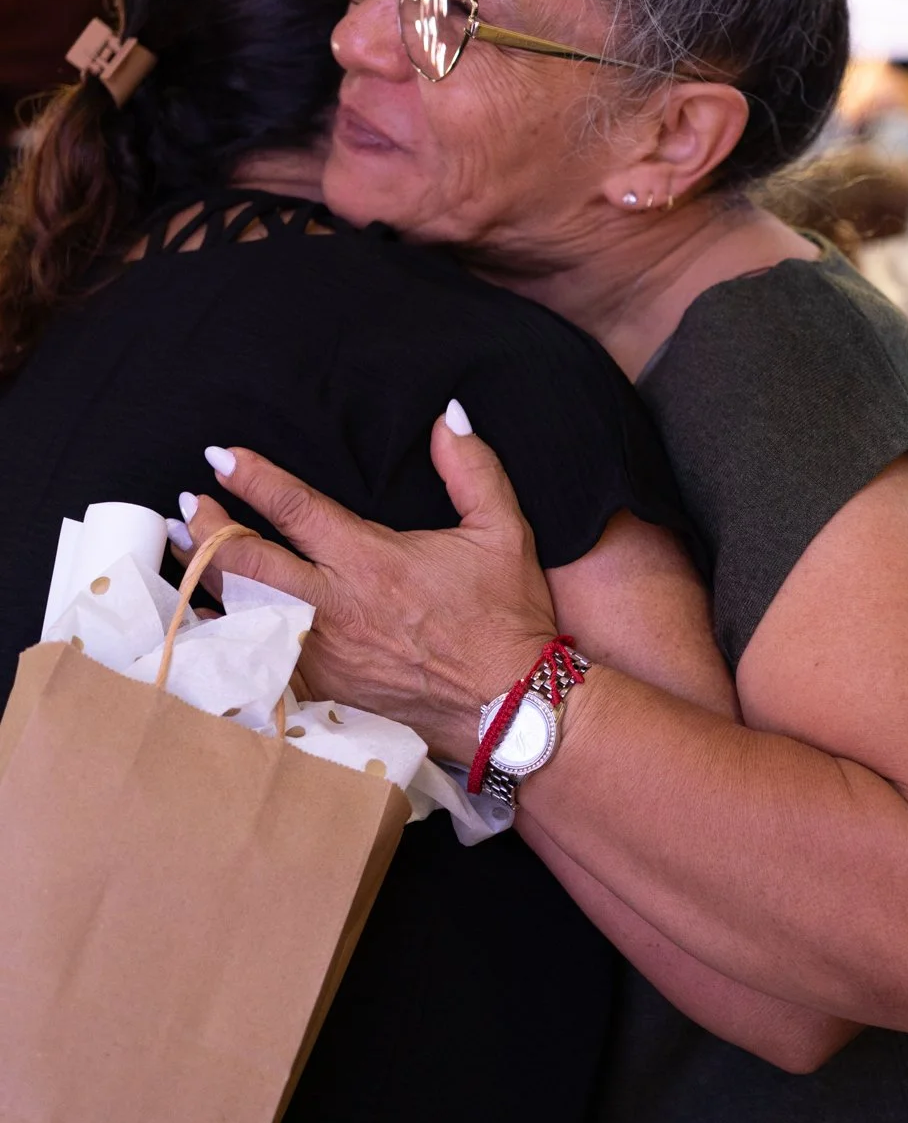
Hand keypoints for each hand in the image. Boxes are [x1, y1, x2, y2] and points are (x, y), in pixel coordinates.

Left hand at [180, 408, 557, 756]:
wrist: (511, 706)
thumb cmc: (504, 617)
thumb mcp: (502, 531)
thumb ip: (472, 468)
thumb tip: (446, 417)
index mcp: (369, 561)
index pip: (294, 508)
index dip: (253, 477)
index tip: (220, 457)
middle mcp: (334, 607)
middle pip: (246, 562)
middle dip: (209, 527)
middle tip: (189, 504)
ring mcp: (322, 655)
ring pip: (242, 613)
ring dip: (206, 580)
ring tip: (181, 552)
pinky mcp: (322, 692)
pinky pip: (259, 662)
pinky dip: (228, 639)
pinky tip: (206, 623)